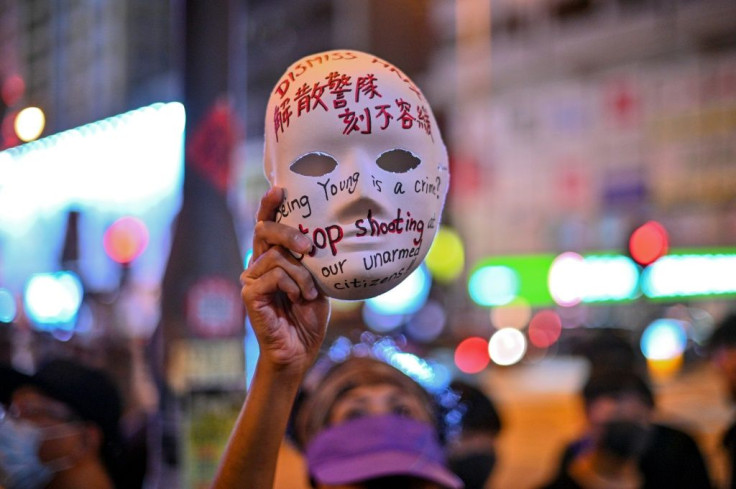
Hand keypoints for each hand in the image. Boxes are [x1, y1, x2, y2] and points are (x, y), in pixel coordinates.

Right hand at [241, 187, 329, 372]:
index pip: (267, 226)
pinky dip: (293, 285)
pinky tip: (298, 298)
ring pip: (277, 257)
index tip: (278, 188)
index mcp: (273, 258)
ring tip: (309, 292)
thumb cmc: (308, 316)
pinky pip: (274, 275)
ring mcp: (251, 278)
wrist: (299, 351)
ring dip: (301, 274)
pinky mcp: (249, 294)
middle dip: (287, 231)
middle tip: (307, 245)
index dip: (269, 206)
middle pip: (265, 231)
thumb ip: (311, 261)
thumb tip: (318, 237)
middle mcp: (258, 264)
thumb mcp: (317, 282)